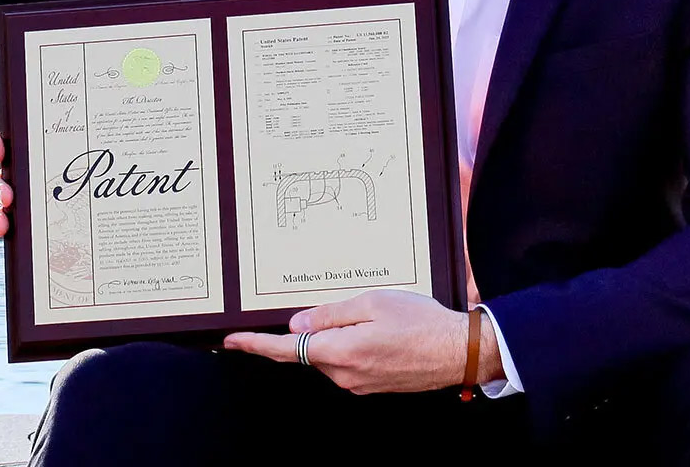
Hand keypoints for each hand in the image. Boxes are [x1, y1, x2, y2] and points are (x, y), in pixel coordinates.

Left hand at [221, 289, 501, 394]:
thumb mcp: (373, 303)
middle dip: (315, 329)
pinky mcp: (373, 386)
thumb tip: (298, 324)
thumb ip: (331, 314)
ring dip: (340, 336)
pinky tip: (381, 332)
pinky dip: (354, 346)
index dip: (255, 345)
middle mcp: (344, 374)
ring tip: (376, 317)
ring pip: (332, 355)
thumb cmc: (420, 323)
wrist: (458, 352)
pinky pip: (350, 363)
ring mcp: (359, 384)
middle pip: (311, 349)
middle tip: (340, 307)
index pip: (286, 349)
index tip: (231, 341)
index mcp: (340, 351)